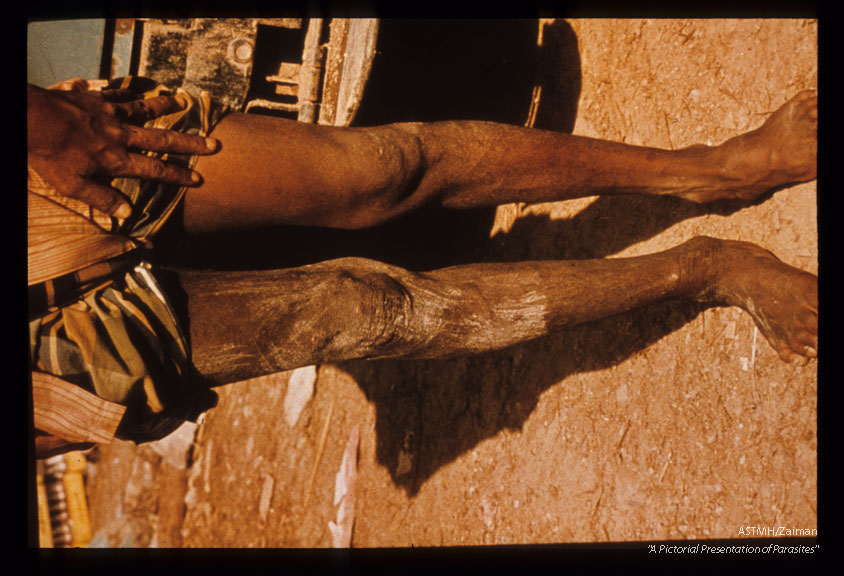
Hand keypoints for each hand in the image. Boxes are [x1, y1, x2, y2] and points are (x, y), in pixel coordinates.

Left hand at [27, 81, 218, 218]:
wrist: (30, 119)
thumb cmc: (49, 156)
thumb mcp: (72, 186)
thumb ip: (102, 199)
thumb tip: (128, 214)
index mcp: (117, 160)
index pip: (155, 171)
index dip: (179, 176)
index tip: (199, 179)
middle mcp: (121, 136)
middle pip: (162, 141)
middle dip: (190, 144)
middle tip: (213, 143)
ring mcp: (110, 114)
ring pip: (145, 110)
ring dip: (166, 107)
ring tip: (183, 102)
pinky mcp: (97, 99)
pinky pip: (119, 95)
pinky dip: (131, 93)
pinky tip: (139, 91)